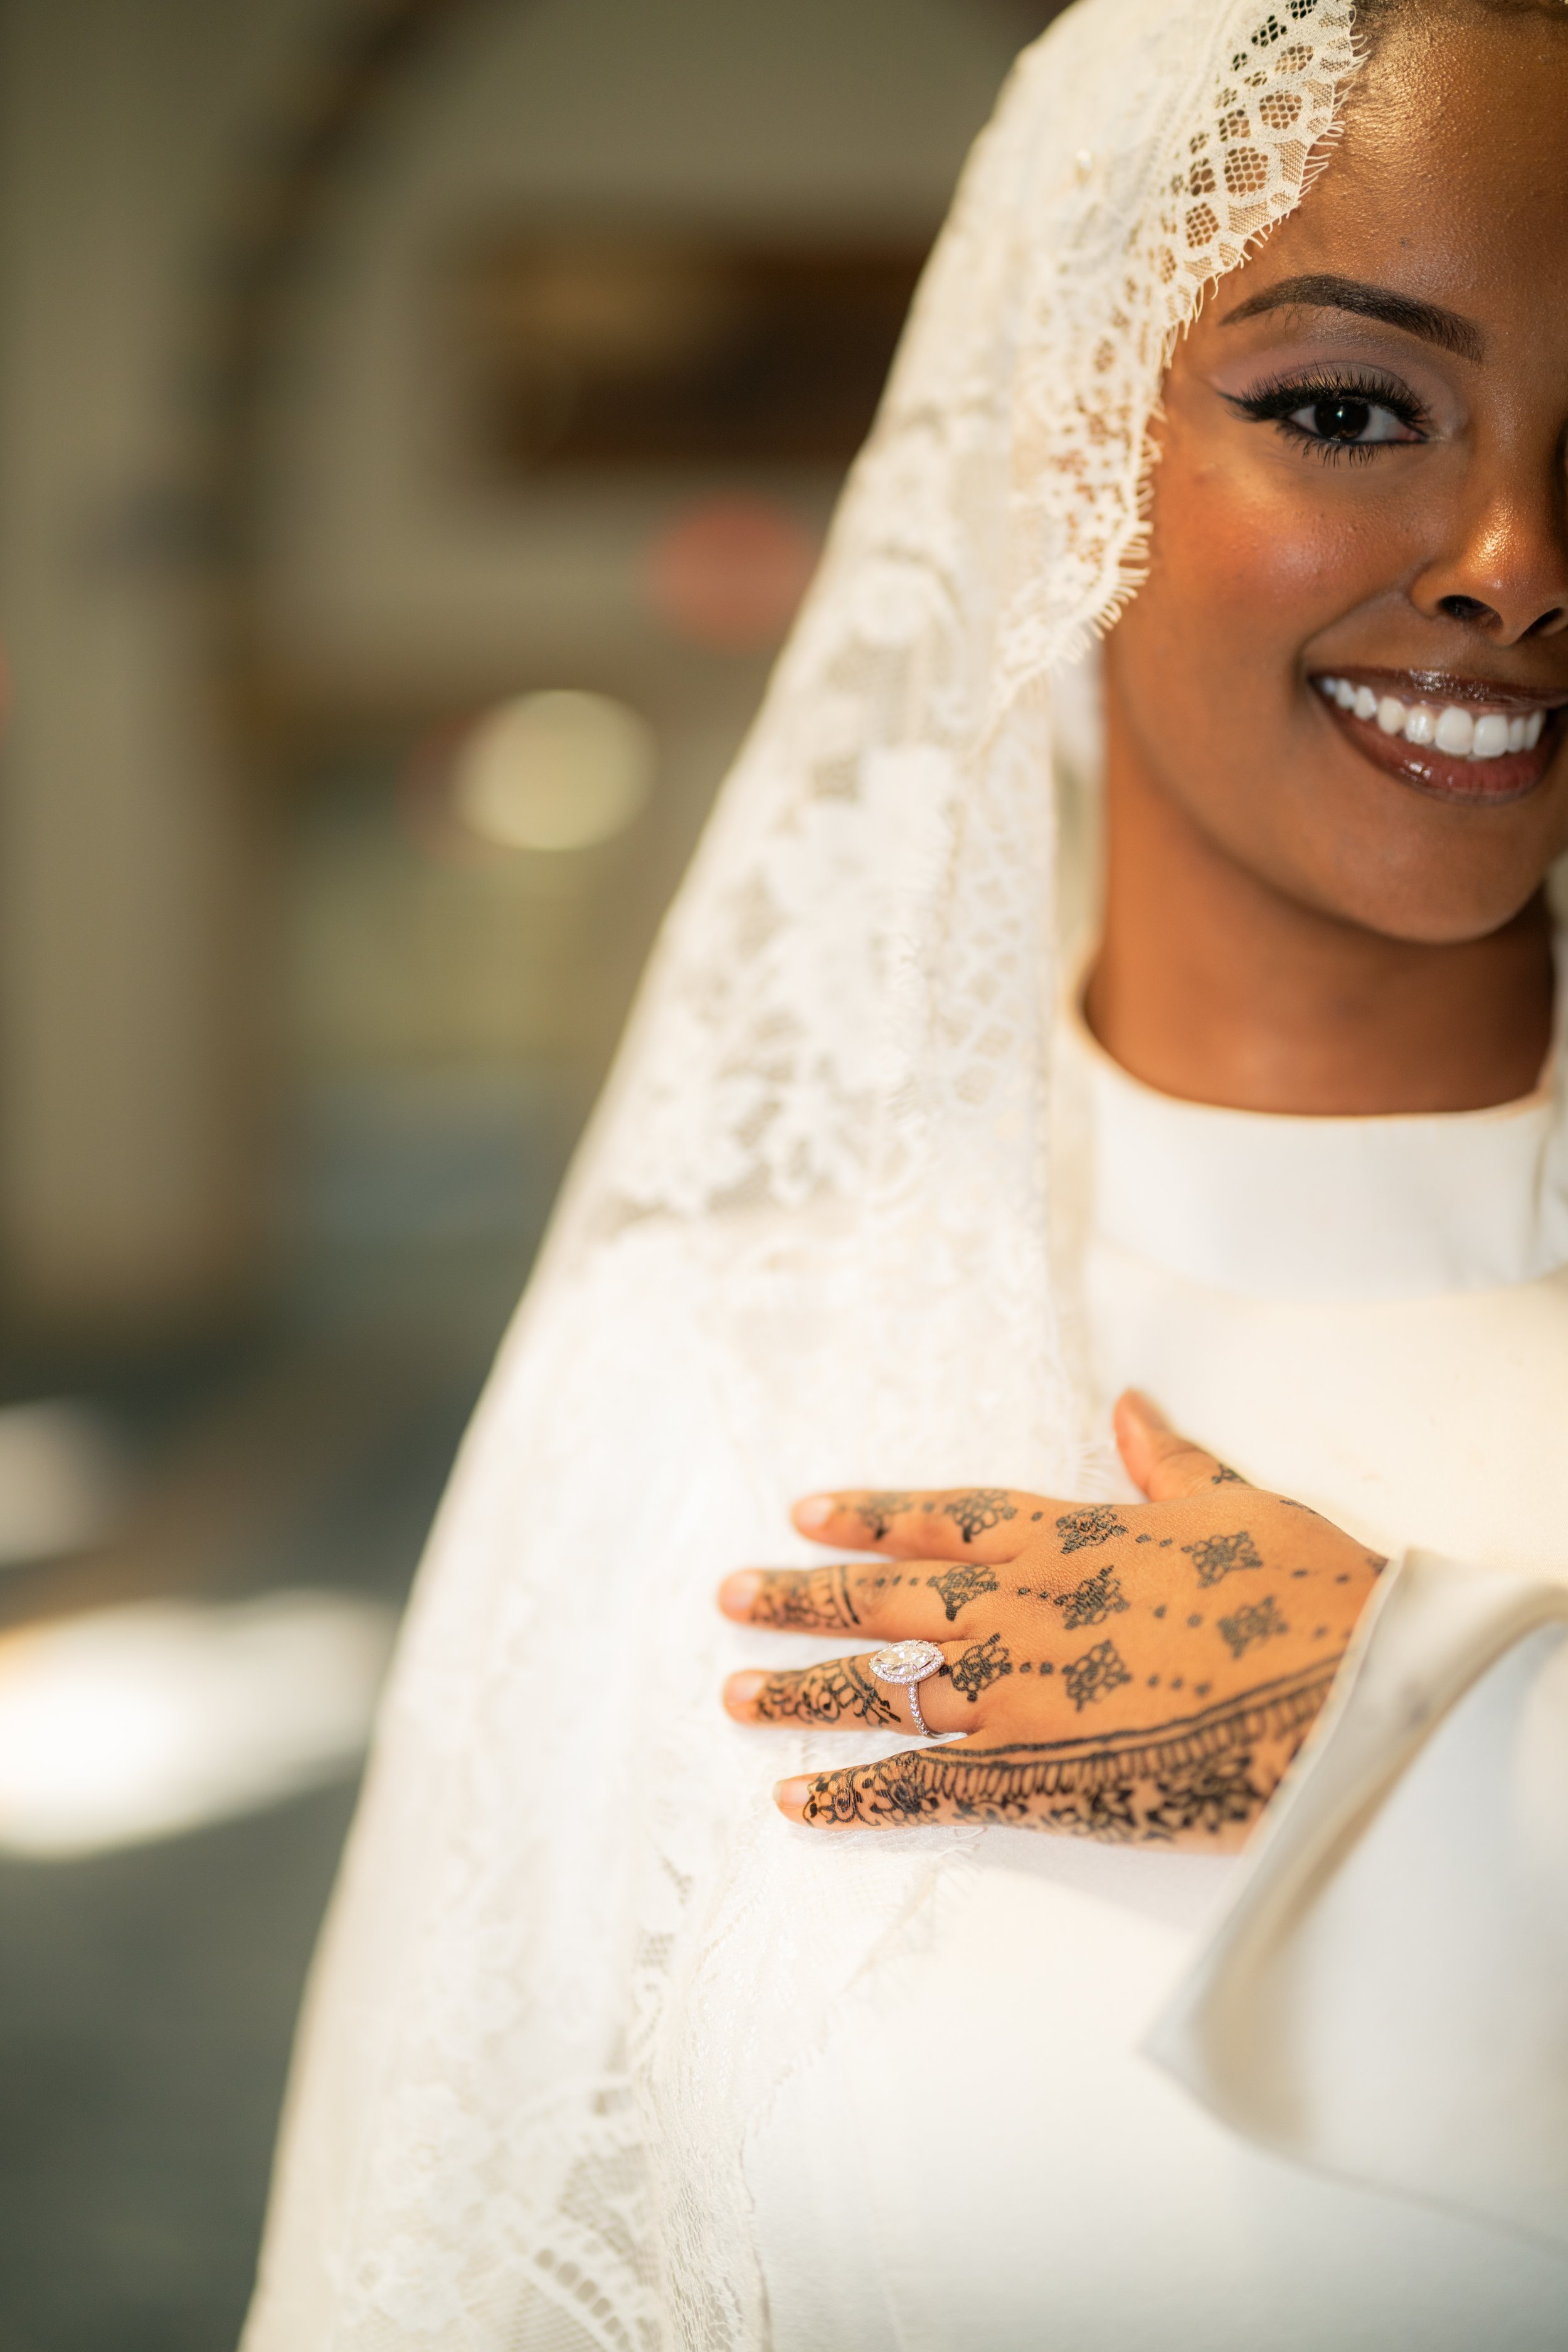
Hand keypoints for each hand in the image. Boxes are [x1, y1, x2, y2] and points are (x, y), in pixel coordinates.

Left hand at [719, 1392, 1385, 1848]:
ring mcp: (1021, 1693)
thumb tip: (1134, 1406)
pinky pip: (922, 1789)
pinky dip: (854, 1797)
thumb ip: (1169, 1464)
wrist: (1350, 1694)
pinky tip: (795, 1802)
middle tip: (729, 1596)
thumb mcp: (1238, 1506)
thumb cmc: (1307, 1596)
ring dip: (803, 1693)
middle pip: (885, 1595)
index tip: (804, 1512)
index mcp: (1070, 1536)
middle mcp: (1023, 1607)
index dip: (869, 1514)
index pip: (941, 1515)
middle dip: (802, 1596)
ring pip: (881, 1687)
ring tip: (734, 1695)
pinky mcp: (1038, 1778)